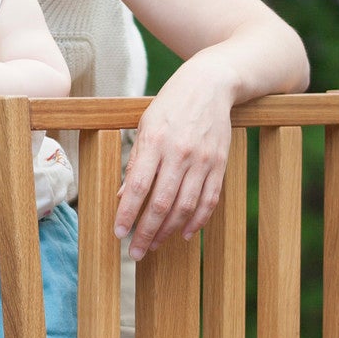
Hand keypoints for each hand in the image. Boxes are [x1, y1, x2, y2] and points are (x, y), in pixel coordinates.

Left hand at [116, 49, 235, 259]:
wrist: (211, 84)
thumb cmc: (171, 105)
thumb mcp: (145, 126)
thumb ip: (136, 162)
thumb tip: (123, 197)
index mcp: (156, 141)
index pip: (139, 186)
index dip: (128, 213)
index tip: (118, 233)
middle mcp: (181, 153)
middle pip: (162, 203)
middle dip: (146, 232)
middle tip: (135, 252)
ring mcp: (204, 161)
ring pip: (186, 207)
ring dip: (168, 232)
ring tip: (153, 246)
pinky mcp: (220, 165)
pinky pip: (209, 201)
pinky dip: (197, 221)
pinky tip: (185, 234)